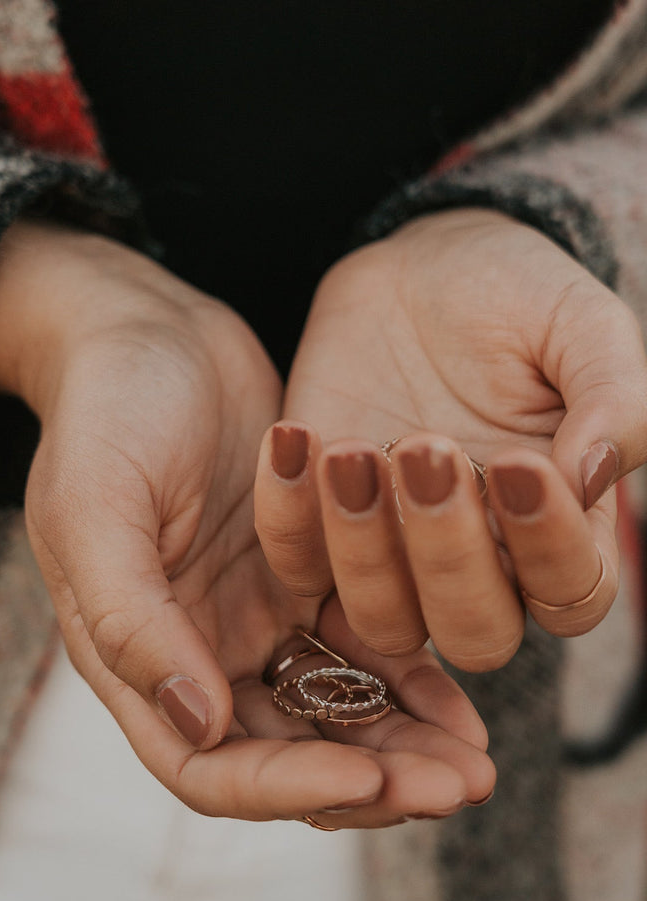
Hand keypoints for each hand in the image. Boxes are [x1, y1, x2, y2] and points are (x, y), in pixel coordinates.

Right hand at [0, 220, 493, 824]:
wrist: (151, 330)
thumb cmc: (107, 409)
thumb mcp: (95, 504)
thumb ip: (130, 617)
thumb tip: (198, 725)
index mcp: (136, 651)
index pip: (207, 762)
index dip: (286, 785)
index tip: (368, 779)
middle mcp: (197, 649)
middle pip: (287, 751)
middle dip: (369, 780)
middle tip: (457, 784)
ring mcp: (253, 613)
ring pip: (333, 708)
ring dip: (402, 743)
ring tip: (475, 760)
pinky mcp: (302, 572)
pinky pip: (361, 641)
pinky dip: (408, 677)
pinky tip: (460, 693)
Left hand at [255, 209, 646, 669]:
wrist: (419, 268)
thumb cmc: (515, 297)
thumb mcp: (582, 325)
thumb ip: (616, 400)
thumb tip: (592, 479)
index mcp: (559, 524)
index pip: (572, 589)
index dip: (549, 547)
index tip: (519, 464)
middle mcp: (480, 555)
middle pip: (475, 631)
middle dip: (449, 556)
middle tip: (426, 450)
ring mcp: (394, 549)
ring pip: (384, 619)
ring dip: (365, 548)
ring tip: (353, 450)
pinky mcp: (318, 522)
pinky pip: (296, 563)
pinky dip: (287, 516)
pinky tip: (296, 436)